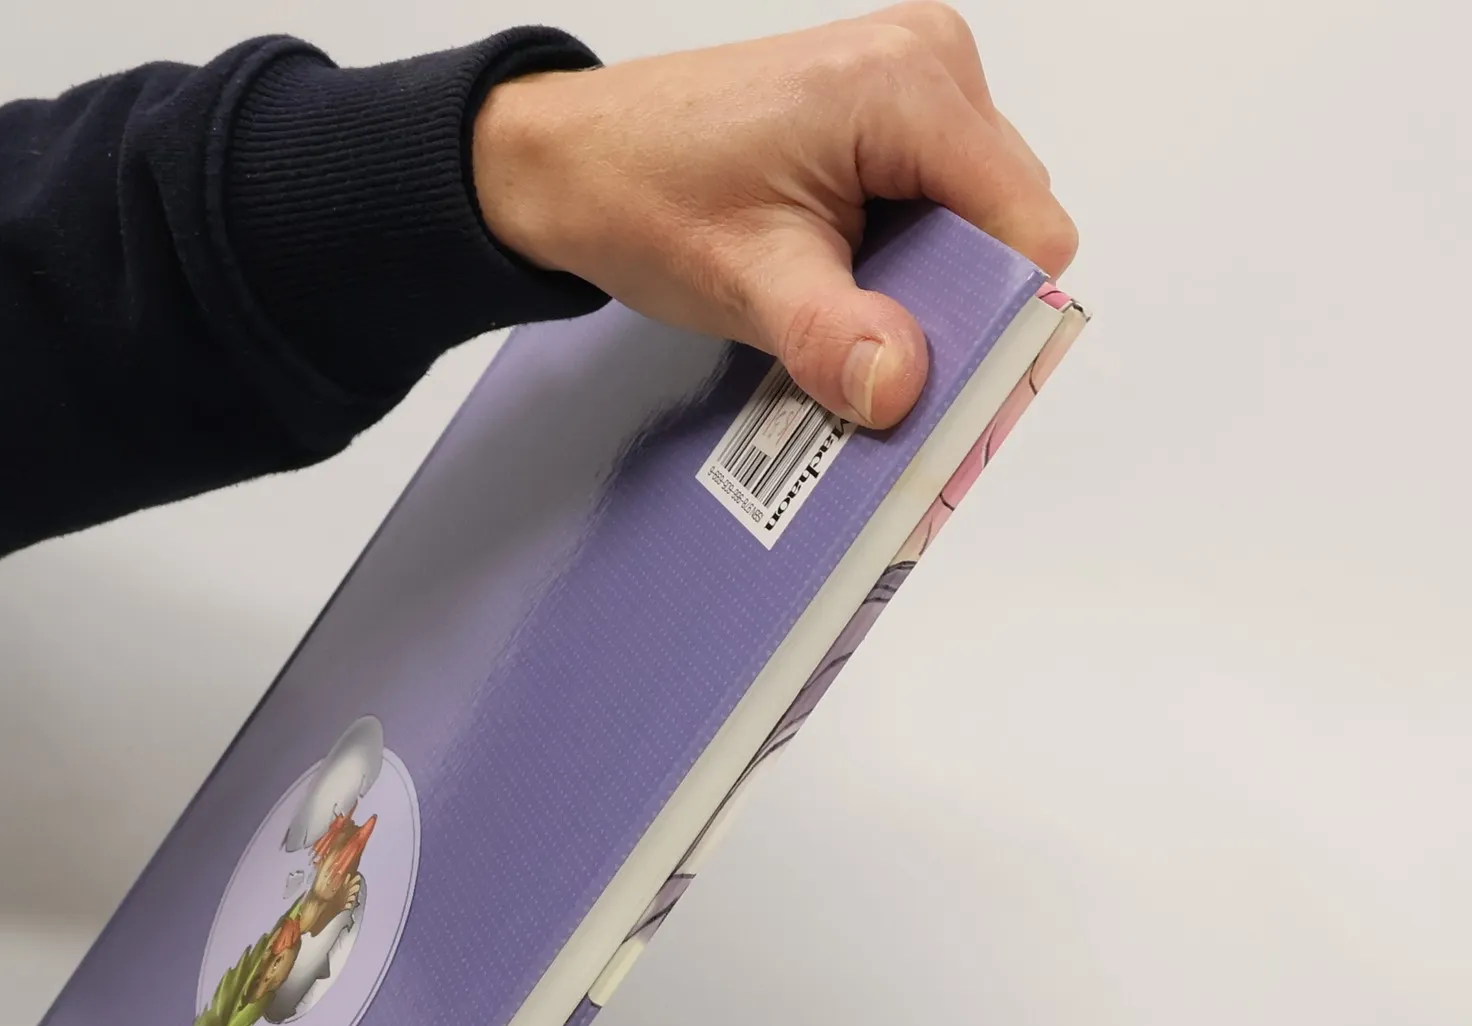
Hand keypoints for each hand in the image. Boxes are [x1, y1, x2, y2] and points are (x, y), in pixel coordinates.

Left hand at [473, 6, 1076, 428]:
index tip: (946, 384)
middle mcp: (928, 65)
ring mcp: (913, 84)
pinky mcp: (891, 115)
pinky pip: (937, 207)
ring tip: (842, 318)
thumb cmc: (642, 194)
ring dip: (924, 292)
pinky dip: (902, 267)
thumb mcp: (743, 282)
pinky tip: (844, 291)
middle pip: (1007, 227)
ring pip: (975, 225)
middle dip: (955, 310)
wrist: (573, 162)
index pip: (1027, 226)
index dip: (997, 319)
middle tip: (875, 365)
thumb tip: (904, 384)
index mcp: (907, 87)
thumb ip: (835, 337)